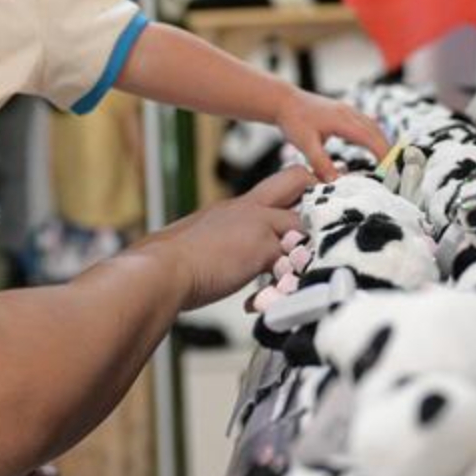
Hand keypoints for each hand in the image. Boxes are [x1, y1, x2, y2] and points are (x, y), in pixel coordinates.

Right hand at [144, 166, 308, 309]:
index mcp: (234, 206)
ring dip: (305, 248)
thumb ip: (220, 245)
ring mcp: (258, 224)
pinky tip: (266, 297)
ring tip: (292, 273)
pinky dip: (287, 282)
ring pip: (303, 221)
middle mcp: (249, 208)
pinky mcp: (262, 248)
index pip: (274, 186)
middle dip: (314, 196)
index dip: (295, 194)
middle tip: (312, 227)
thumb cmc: (171, 262)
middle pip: (296, 178)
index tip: (302, 212)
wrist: (162, 269)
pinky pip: (294, 260)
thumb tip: (221, 260)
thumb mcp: (201, 242)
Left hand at [275, 87, 389, 180]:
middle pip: (376, 131)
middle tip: (393, 170)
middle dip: (387, 150)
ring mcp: (347, 110)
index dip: (382, 153)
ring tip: (387, 162)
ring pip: (372, 126)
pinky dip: (373, 136)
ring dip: (381, 142)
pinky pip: (365, 124)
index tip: (389, 170)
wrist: (283, 101)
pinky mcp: (343, 111)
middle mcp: (348, 113)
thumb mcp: (304, 144)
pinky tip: (372, 146)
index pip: (370, 138)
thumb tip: (335, 181)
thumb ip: (320, 163)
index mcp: (342, 120)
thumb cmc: (292, 120)